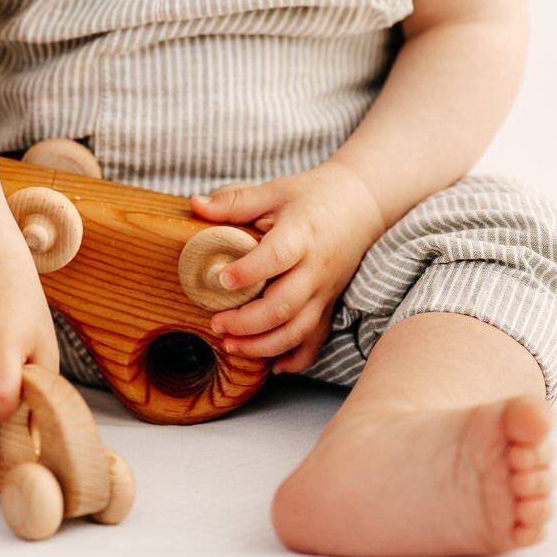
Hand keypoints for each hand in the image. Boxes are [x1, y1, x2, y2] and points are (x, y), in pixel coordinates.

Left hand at [189, 162, 385, 373]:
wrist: (360, 205)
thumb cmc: (313, 196)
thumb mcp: (274, 191)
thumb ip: (235, 202)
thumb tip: (196, 204)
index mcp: (301, 234)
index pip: (277, 256)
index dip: (248, 271)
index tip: (220, 280)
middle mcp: (315, 268)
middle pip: (285, 305)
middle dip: (247, 323)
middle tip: (216, 323)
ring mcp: (324, 291)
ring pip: (298, 330)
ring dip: (263, 345)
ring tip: (231, 345)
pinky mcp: (329, 305)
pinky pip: (316, 341)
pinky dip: (296, 359)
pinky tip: (271, 365)